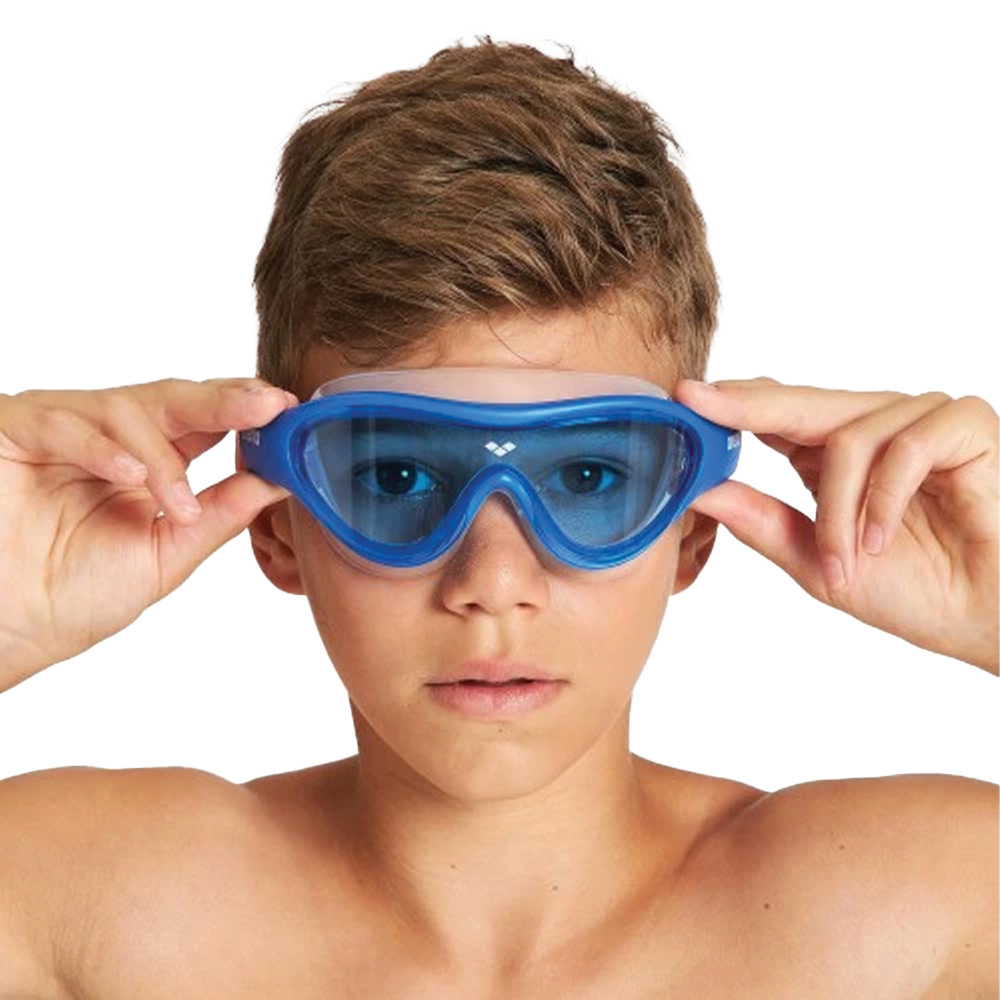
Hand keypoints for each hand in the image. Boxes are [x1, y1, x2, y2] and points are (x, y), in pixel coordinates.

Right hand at [0, 378, 295, 687]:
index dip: (245, 410)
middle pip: (174, 399)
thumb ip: (220, 514)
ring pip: (125, 408)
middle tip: (269, 405)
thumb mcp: (167, 553)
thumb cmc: (77, 593)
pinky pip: (62, 423)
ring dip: (161, 456)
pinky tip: (130, 476)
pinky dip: (100, 449)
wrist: (8, 628)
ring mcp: (62, 426)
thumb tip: (281, 481)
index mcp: (150, 460)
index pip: (204, 419)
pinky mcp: (15, 429)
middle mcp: (109, 435)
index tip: (289, 410)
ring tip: (177, 502)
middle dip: (225, 402)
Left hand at [675, 379, 998, 672]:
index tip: (680, 399)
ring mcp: (922, 420)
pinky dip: (885, 497)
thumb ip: (763, 524)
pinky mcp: (967, 426)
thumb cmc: (916, 591)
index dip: (729, 406)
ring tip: (844, 560)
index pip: (775, 416)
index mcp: (835, 454)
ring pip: (851, 436)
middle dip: (746, 406)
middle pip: (801, 403)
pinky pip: (909, 445)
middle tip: (694, 401)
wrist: (989, 622)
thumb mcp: (818, 563)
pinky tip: (881, 538)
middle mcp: (875, 426)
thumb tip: (699, 491)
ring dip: (839, 510)